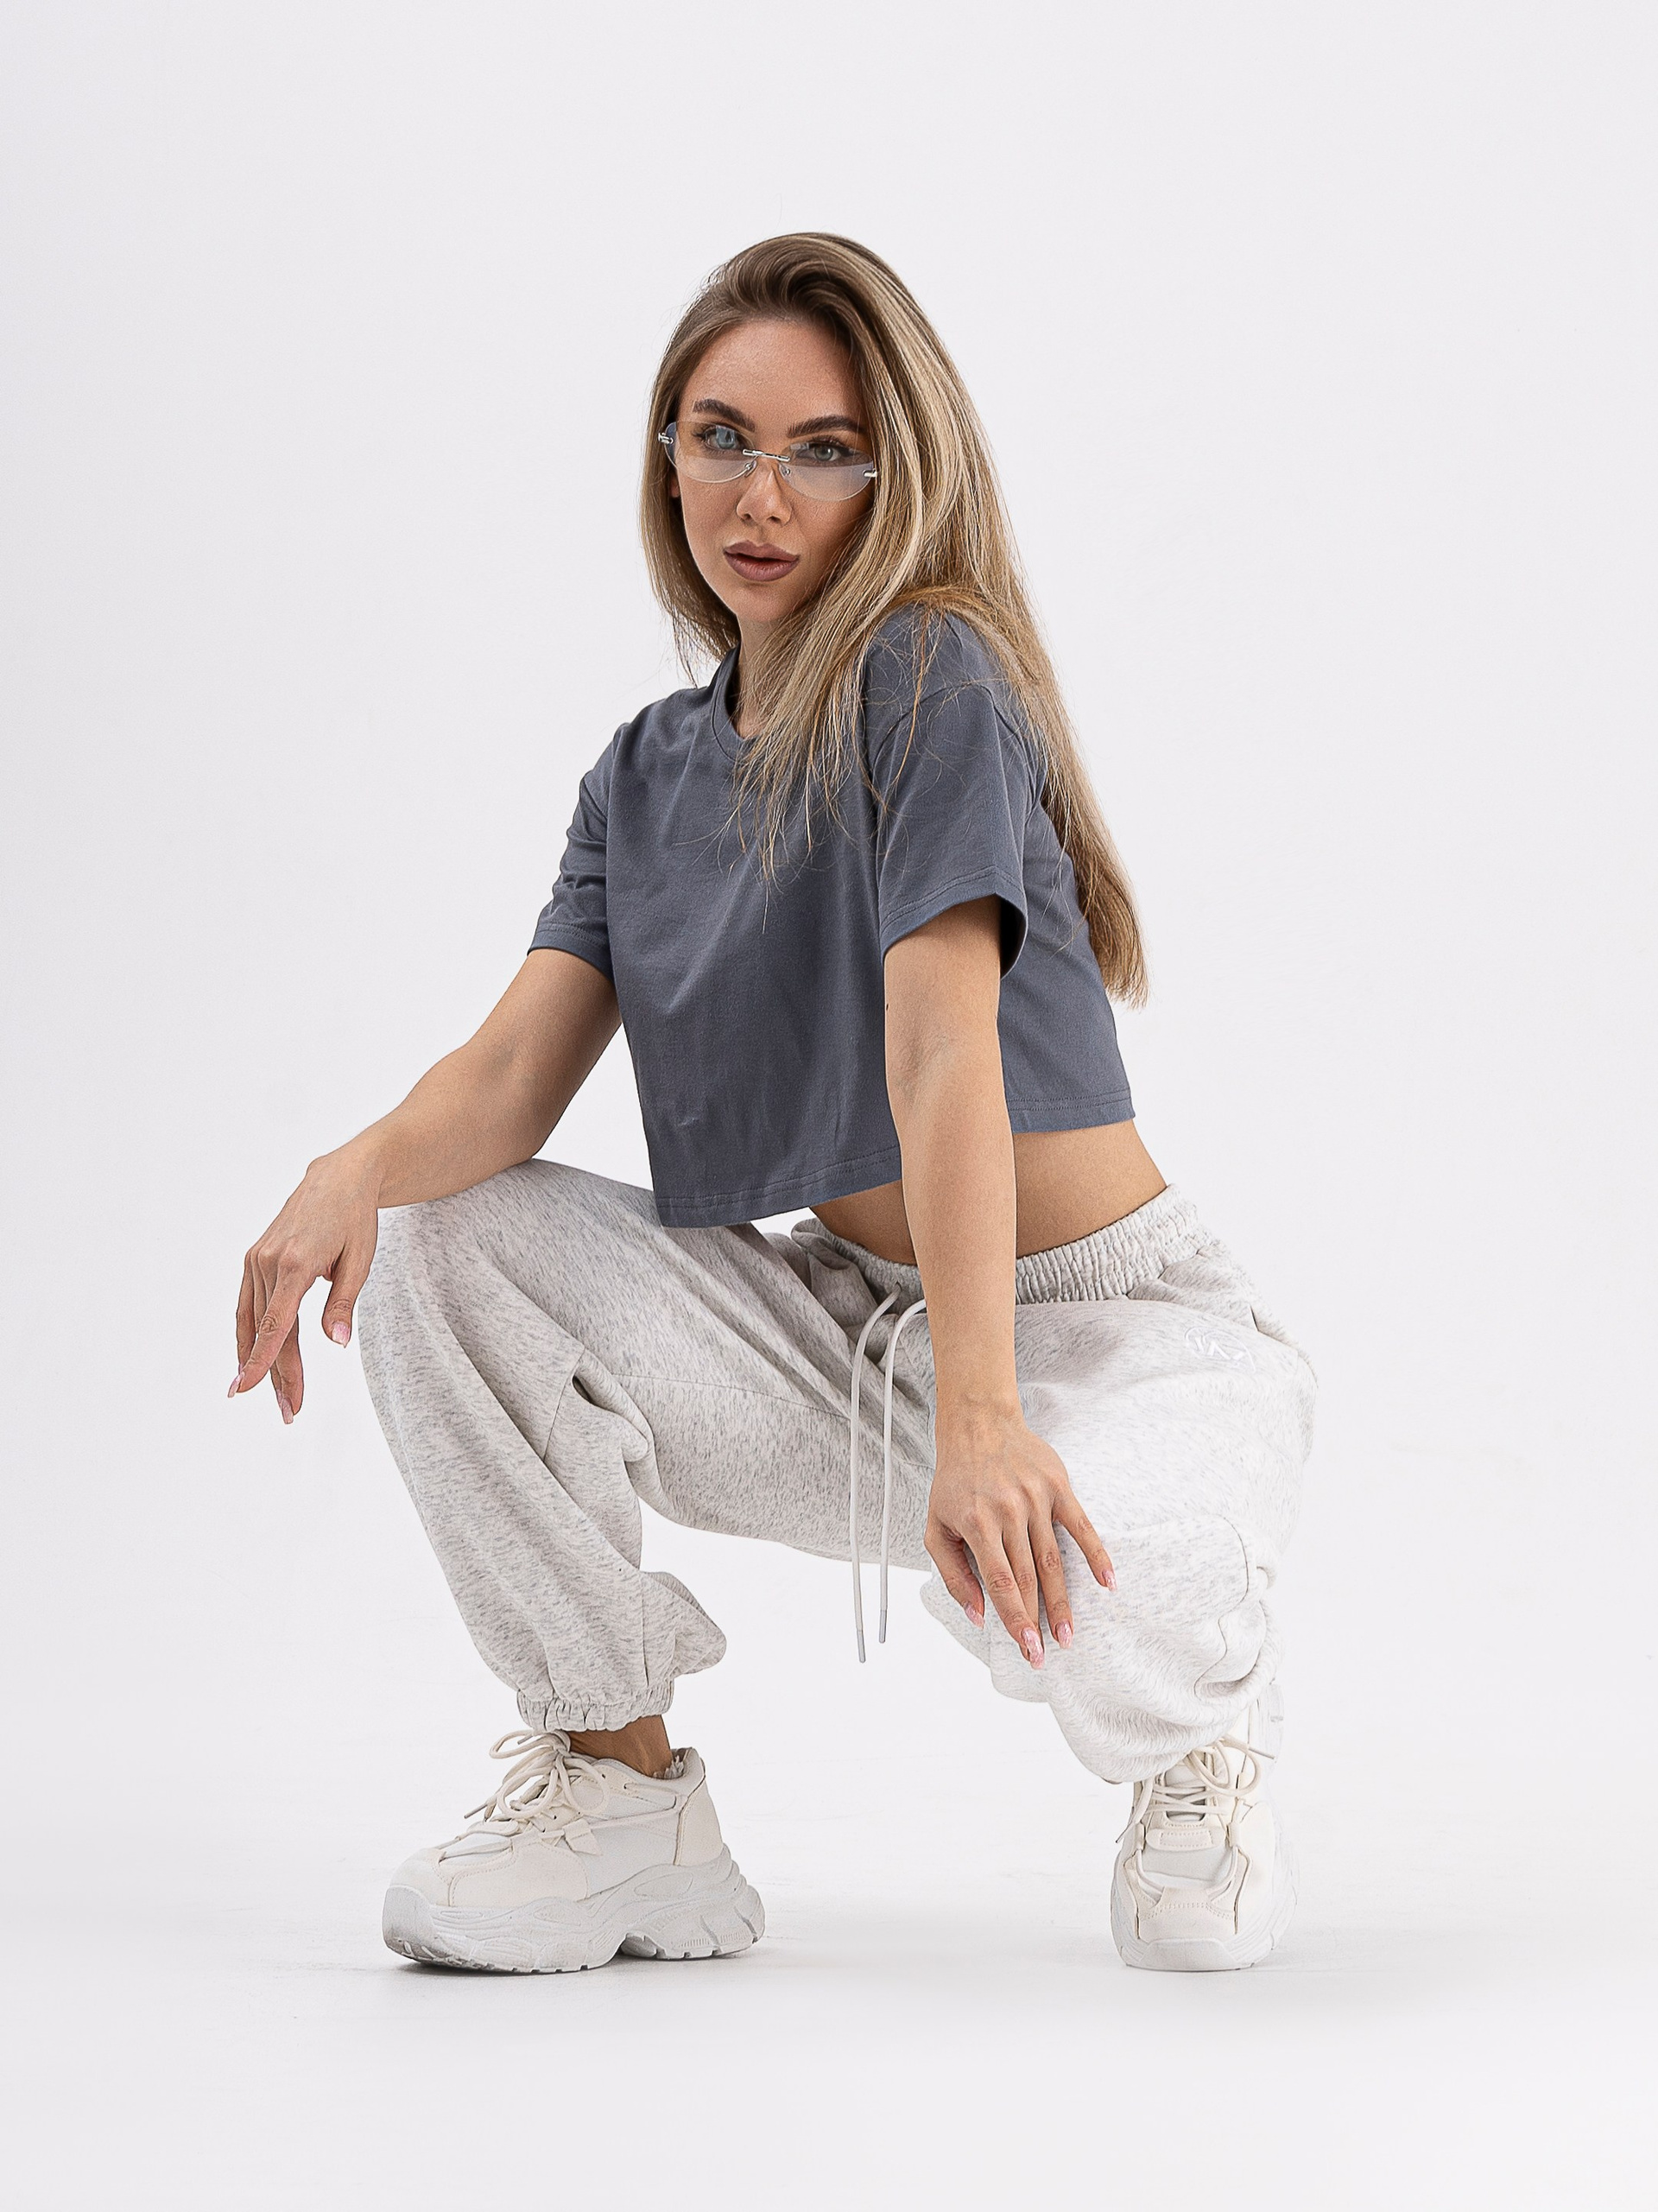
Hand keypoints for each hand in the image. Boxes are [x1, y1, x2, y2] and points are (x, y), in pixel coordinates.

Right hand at [230, 1146, 380, 1421]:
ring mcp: (255, 1260)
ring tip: (274, 1398)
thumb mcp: (361, 1259)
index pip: (276, 1322)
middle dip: (274, 1375)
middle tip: (290, 1413)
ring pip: (253, 1322)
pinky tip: (251, 1363)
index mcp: (295, 1262)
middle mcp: (267, 1261)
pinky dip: (248, 1336)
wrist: (337, 1178)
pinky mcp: (253, 1260)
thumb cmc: (355, 1219)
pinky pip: (247, 1306)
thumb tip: (337, 1344)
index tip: (252, 1390)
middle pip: (267, 1330)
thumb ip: (344, 1303)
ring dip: (259, 1362)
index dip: (265, 1360)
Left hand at [925, 1410, 1114, 1665]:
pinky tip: (1108, 1584)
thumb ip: (953, 1573)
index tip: (1027, 1649)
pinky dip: (1097, 1555)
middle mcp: (1008, 1512)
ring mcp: (1036, 1498)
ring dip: (1063, 1600)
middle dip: (1038, 1620)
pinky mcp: (1058, 1487)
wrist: (978, 1425)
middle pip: (1028, 1577)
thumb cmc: (954, 1482)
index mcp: (976, 1523)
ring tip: (1069, 1634)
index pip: (1000, 1583)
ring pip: (1053, 1560)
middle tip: (1047, 1654)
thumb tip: (976, 1615)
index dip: (1014, 1619)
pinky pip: (1082, 1526)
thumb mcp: (936, 1526)